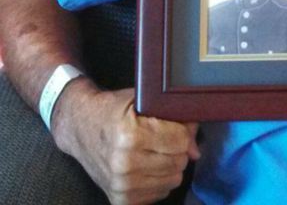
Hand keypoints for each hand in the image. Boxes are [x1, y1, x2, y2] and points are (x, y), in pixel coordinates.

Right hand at [52, 83, 199, 204]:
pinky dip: (158, 179)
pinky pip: (159, 194)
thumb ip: (174, 118)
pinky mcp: (120, 200)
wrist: (80, 128)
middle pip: (179, 162)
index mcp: (130, 136)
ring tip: (155, 151)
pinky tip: (147, 165)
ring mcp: (121, 186)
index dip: (183, 131)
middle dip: (178, 148)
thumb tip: (196, 149)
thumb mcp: (143, 101)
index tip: (174, 125)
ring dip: (170, 165)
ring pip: (173, 179)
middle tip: (165, 137)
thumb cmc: (114, 110)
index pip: (180, 141)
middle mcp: (124, 164)